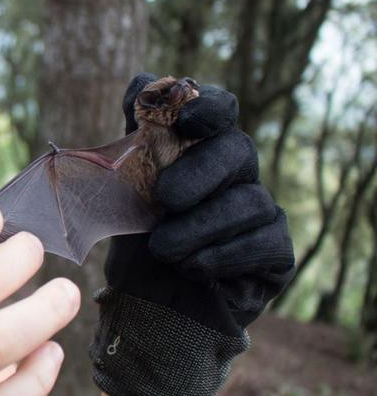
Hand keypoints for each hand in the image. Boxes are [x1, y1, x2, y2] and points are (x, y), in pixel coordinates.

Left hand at [88, 73, 295, 395]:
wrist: (148, 312)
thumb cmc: (137, 246)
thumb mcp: (121, 194)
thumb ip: (131, 142)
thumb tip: (140, 82)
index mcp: (200, 151)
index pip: (217, 111)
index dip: (207, 108)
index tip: (186, 118)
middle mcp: (237, 175)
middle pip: (236, 151)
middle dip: (198, 173)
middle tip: (162, 199)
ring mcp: (260, 213)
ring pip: (247, 202)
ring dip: (199, 227)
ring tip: (163, 251)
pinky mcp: (274, 254)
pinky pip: (262, 243)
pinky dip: (222, 255)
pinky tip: (192, 268)